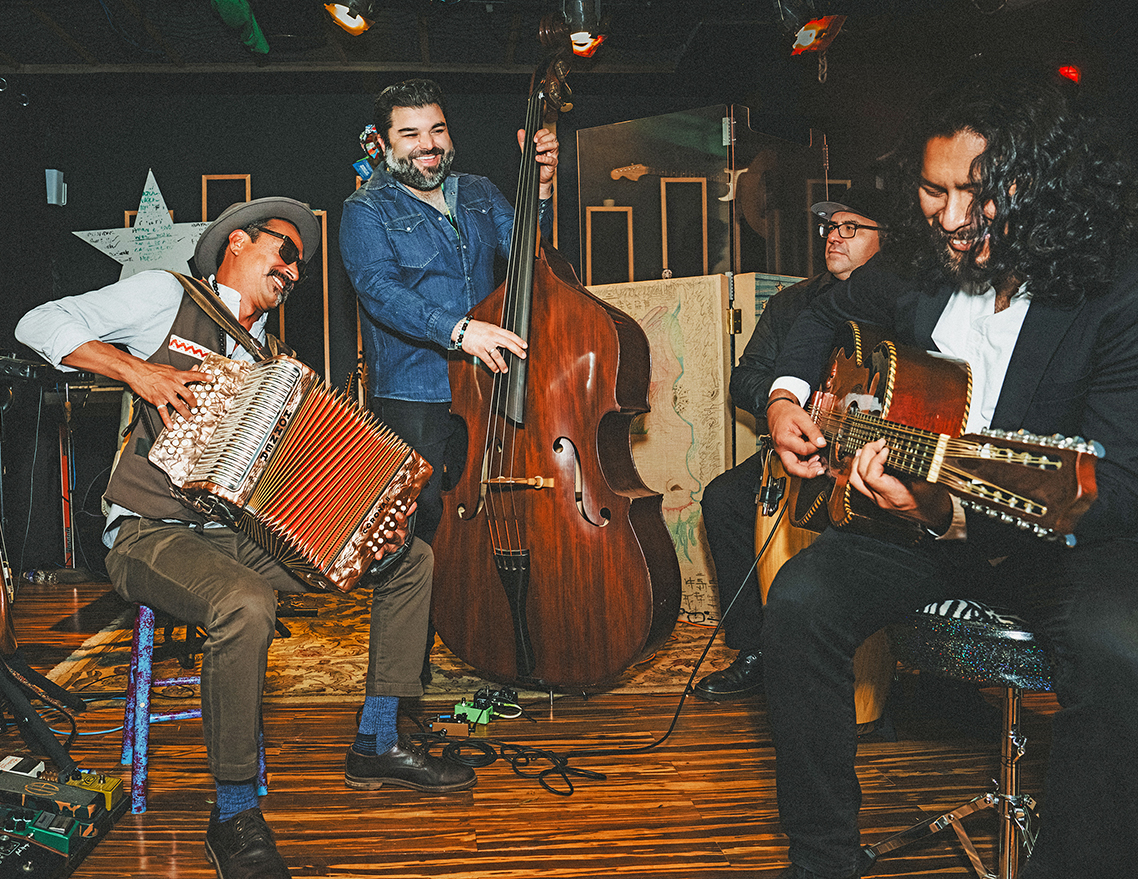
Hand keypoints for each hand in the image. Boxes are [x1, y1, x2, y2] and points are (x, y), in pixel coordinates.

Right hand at [60, 340, 207, 429]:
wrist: (137, 371)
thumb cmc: (153, 370)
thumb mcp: (170, 368)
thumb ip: (183, 371)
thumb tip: (195, 369)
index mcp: (177, 376)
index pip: (193, 375)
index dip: (203, 377)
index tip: (211, 378)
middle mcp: (173, 385)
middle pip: (189, 395)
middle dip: (194, 402)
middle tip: (197, 406)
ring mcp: (165, 393)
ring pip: (179, 405)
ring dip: (186, 413)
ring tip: (190, 418)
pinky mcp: (157, 399)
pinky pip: (164, 411)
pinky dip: (168, 420)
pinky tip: (171, 426)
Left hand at [374, 502, 415, 559]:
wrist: (399, 546)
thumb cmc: (398, 530)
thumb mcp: (403, 522)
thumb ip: (406, 513)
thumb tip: (413, 503)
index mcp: (402, 529)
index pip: (403, 523)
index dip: (401, 519)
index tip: (398, 514)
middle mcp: (398, 538)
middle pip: (396, 537)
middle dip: (392, 535)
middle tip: (388, 533)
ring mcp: (392, 545)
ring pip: (388, 546)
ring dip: (383, 546)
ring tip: (379, 546)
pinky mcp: (385, 550)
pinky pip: (382, 552)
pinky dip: (379, 554)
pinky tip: (377, 555)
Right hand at [455, 318, 526, 372]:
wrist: (461, 329)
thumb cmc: (475, 328)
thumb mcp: (488, 327)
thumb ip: (497, 333)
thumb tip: (507, 339)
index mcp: (495, 330)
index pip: (510, 335)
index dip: (518, 340)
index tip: (525, 345)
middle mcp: (491, 336)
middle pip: (507, 343)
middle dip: (516, 350)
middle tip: (523, 356)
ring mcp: (485, 343)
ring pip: (497, 355)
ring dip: (502, 364)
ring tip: (505, 370)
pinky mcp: (478, 350)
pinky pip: (487, 360)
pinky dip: (492, 366)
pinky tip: (495, 369)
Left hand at [518, 128, 558, 195]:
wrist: (536, 176)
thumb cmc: (534, 162)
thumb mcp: (527, 150)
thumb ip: (523, 142)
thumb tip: (521, 132)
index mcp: (545, 142)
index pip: (547, 132)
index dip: (541, 133)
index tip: (534, 138)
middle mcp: (551, 147)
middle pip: (552, 137)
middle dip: (543, 138)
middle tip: (536, 143)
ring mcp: (553, 155)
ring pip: (554, 146)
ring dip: (545, 145)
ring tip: (537, 149)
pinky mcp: (553, 164)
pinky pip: (551, 159)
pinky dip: (544, 158)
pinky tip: (537, 158)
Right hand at [767, 395, 826, 477]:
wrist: (778, 411)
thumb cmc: (787, 413)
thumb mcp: (802, 418)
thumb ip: (813, 431)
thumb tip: (821, 443)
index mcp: (784, 439)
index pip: (803, 450)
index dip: (814, 447)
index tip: (820, 442)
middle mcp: (781, 449)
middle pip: (792, 468)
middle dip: (807, 472)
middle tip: (820, 471)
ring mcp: (782, 452)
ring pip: (793, 468)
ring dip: (806, 470)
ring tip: (819, 467)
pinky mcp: (786, 453)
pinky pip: (794, 463)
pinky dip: (804, 465)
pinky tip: (813, 461)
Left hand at [849, 438, 951, 530]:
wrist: (933, 515)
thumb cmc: (934, 499)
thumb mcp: (930, 480)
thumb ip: (917, 464)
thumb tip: (909, 444)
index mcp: (895, 496)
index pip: (872, 477)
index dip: (875, 459)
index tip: (886, 448)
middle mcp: (882, 500)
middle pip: (859, 476)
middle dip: (865, 455)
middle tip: (879, 443)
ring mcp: (877, 500)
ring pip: (855, 481)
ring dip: (858, 462)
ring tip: (868, 448)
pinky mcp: (876, 497)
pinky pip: (860, 483)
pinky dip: (860, 468)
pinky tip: (866, 458)